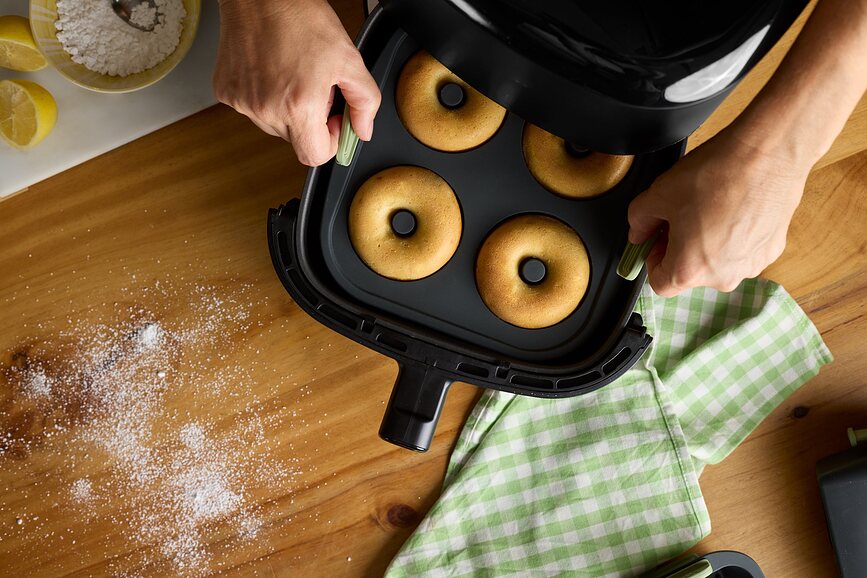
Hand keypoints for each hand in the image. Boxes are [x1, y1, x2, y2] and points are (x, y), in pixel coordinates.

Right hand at [213, 0, 380, 165]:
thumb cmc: (301, 18)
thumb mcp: (349, 58)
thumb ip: (365, 101)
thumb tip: (363, 131)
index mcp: (298, 106)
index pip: (315, 156)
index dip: (331, 141)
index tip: (334, 119)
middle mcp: (266, 109)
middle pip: (296, 140)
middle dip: (311, 120)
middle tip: (315, 85)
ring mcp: (243, 103)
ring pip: (275, 126)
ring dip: (288, 109)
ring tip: (292, 74)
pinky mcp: (227, 93)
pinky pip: (253, 109)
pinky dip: (265, 97)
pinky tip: (271, 71)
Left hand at [627, 128, 808, 296]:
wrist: (768, 153)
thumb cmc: (716, 176)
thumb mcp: (657, 195)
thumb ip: (639, 221)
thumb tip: (638, 233)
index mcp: (690, 270)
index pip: (660, 283)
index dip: (653, 260)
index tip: (656, 240)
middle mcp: (723, 277)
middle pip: (690, 273)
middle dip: (680, 248)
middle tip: (682, 215)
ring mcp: (751, 266)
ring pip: (717, 262)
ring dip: (708, 242)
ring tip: (709, 208)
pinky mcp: (772, 250)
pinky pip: (742, 251)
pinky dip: (734, 236)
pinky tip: (733, 208)